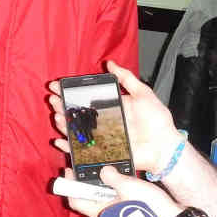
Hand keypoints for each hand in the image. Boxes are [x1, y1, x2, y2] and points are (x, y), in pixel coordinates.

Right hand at [50, 60, 179, 170]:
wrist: (164, 146)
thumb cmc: (157, 120)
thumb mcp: (143, 93)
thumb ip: (127, 78)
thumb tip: (110, 64)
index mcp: (110, 108)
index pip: (86, 98)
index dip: (71, 92)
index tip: (58, 85)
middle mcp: (103, 122)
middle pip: (77, 114)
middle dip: (62, 106)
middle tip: (53, 99)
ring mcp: (101, 138)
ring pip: (76, 131)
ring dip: (63, 123)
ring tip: (57, 115)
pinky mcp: (102, 152)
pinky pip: (82, 150)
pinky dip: (68, 147)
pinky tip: (60, 140)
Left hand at [64, 166, 182, 216]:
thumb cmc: (150, 207)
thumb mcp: (129, 187)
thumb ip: (113, 177)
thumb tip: (102, 171)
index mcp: (100, 210)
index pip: (75, 200)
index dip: (69, 185)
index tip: (69, 170)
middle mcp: (105, 213)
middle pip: (87, 197)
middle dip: (85, 181)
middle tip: (86, 164)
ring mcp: (116, 213)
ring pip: (100, 196)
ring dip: (99, 184)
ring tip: (102, 166)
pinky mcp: (127, 210)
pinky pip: (113, 197)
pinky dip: (112, 187)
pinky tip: (119, 176)